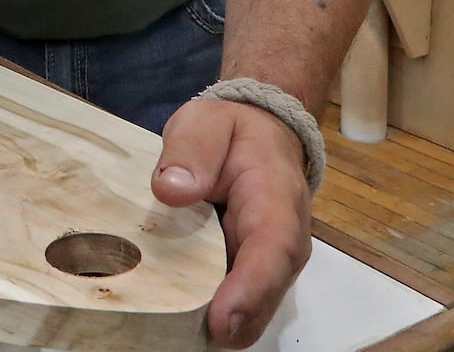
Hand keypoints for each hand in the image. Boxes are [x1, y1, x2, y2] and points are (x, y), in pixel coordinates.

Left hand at [150, 98, 311, 347]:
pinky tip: (174, 322)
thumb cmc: (230, 132)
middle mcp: (283, 242)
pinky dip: (211, 318)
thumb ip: (190, 150)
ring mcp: (269, 264)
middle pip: (265, 295)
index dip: (249, 290)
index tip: (220, 321)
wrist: (257, 135)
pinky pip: (236, 306)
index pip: (272, 250)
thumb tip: (172, 189)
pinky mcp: (249, 274)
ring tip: (170, 334)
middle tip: (178, 337)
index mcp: (275, 199)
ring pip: (252, 310)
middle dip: (231, 323)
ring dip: (220, 326)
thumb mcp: (205, 123)